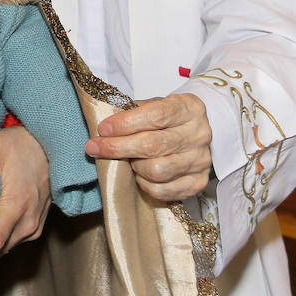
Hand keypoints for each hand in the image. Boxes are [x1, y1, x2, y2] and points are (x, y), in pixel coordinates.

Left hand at [87, 93, 211, 200]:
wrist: (195, 134)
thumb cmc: (169, 119)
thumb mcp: (154, 105)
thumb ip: (132, 113)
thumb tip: (105, 129)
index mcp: (189, 108)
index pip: (155, 115)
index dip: (125, 123)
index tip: (103, 129)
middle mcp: (198, 134)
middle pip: (153, 145)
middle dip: (118, 147)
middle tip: (95, 147)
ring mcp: (200, 160)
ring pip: (157, 170)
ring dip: (133, 167)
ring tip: (127, 161)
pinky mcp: (198, 182)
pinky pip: (163, 190)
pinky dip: (144, 184)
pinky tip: (138, 175)